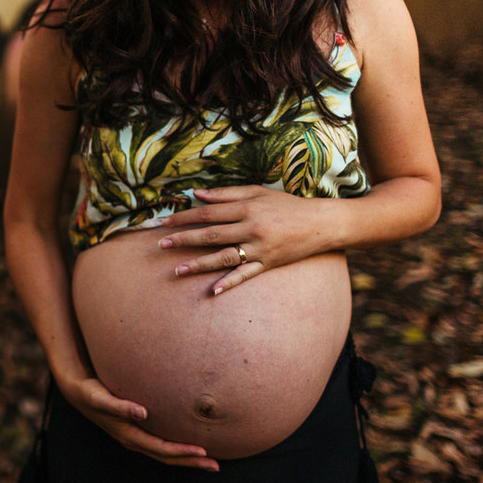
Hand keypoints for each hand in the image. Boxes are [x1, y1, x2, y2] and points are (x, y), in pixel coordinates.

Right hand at [57, 375, 219, 471]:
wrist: (78, 393)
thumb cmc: (91, 393)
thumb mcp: (101, 398)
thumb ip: (120, 405)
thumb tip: (143, 412)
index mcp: (128, 435)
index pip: (160, 449)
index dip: (181, 452)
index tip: (202, 451)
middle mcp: (133, 440)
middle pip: (166, 457)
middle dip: (191, 462)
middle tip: (216, 465)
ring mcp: (135, 438)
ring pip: (165, 453)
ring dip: (187, 458)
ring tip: (209, 460)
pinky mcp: (137, 430)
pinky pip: (160, 444)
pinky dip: (177, 448)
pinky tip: (188, 443)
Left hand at [158, 185, 335, 294]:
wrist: (321, 223)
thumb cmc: (286, 205)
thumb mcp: (257, 192)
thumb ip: (225, 194)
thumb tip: (196, 194)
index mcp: (246, 208)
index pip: (208, 213)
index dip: (184, 217)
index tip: (164, 222)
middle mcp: (251, 228)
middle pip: (211, 235)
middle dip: (184, 239)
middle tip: (161, 245)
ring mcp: (260, 249)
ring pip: (224, 257)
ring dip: (199, 264)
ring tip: (178, 270)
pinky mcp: (268, 264)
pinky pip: (246, 275)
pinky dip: (229, 282)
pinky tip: (212, 290)